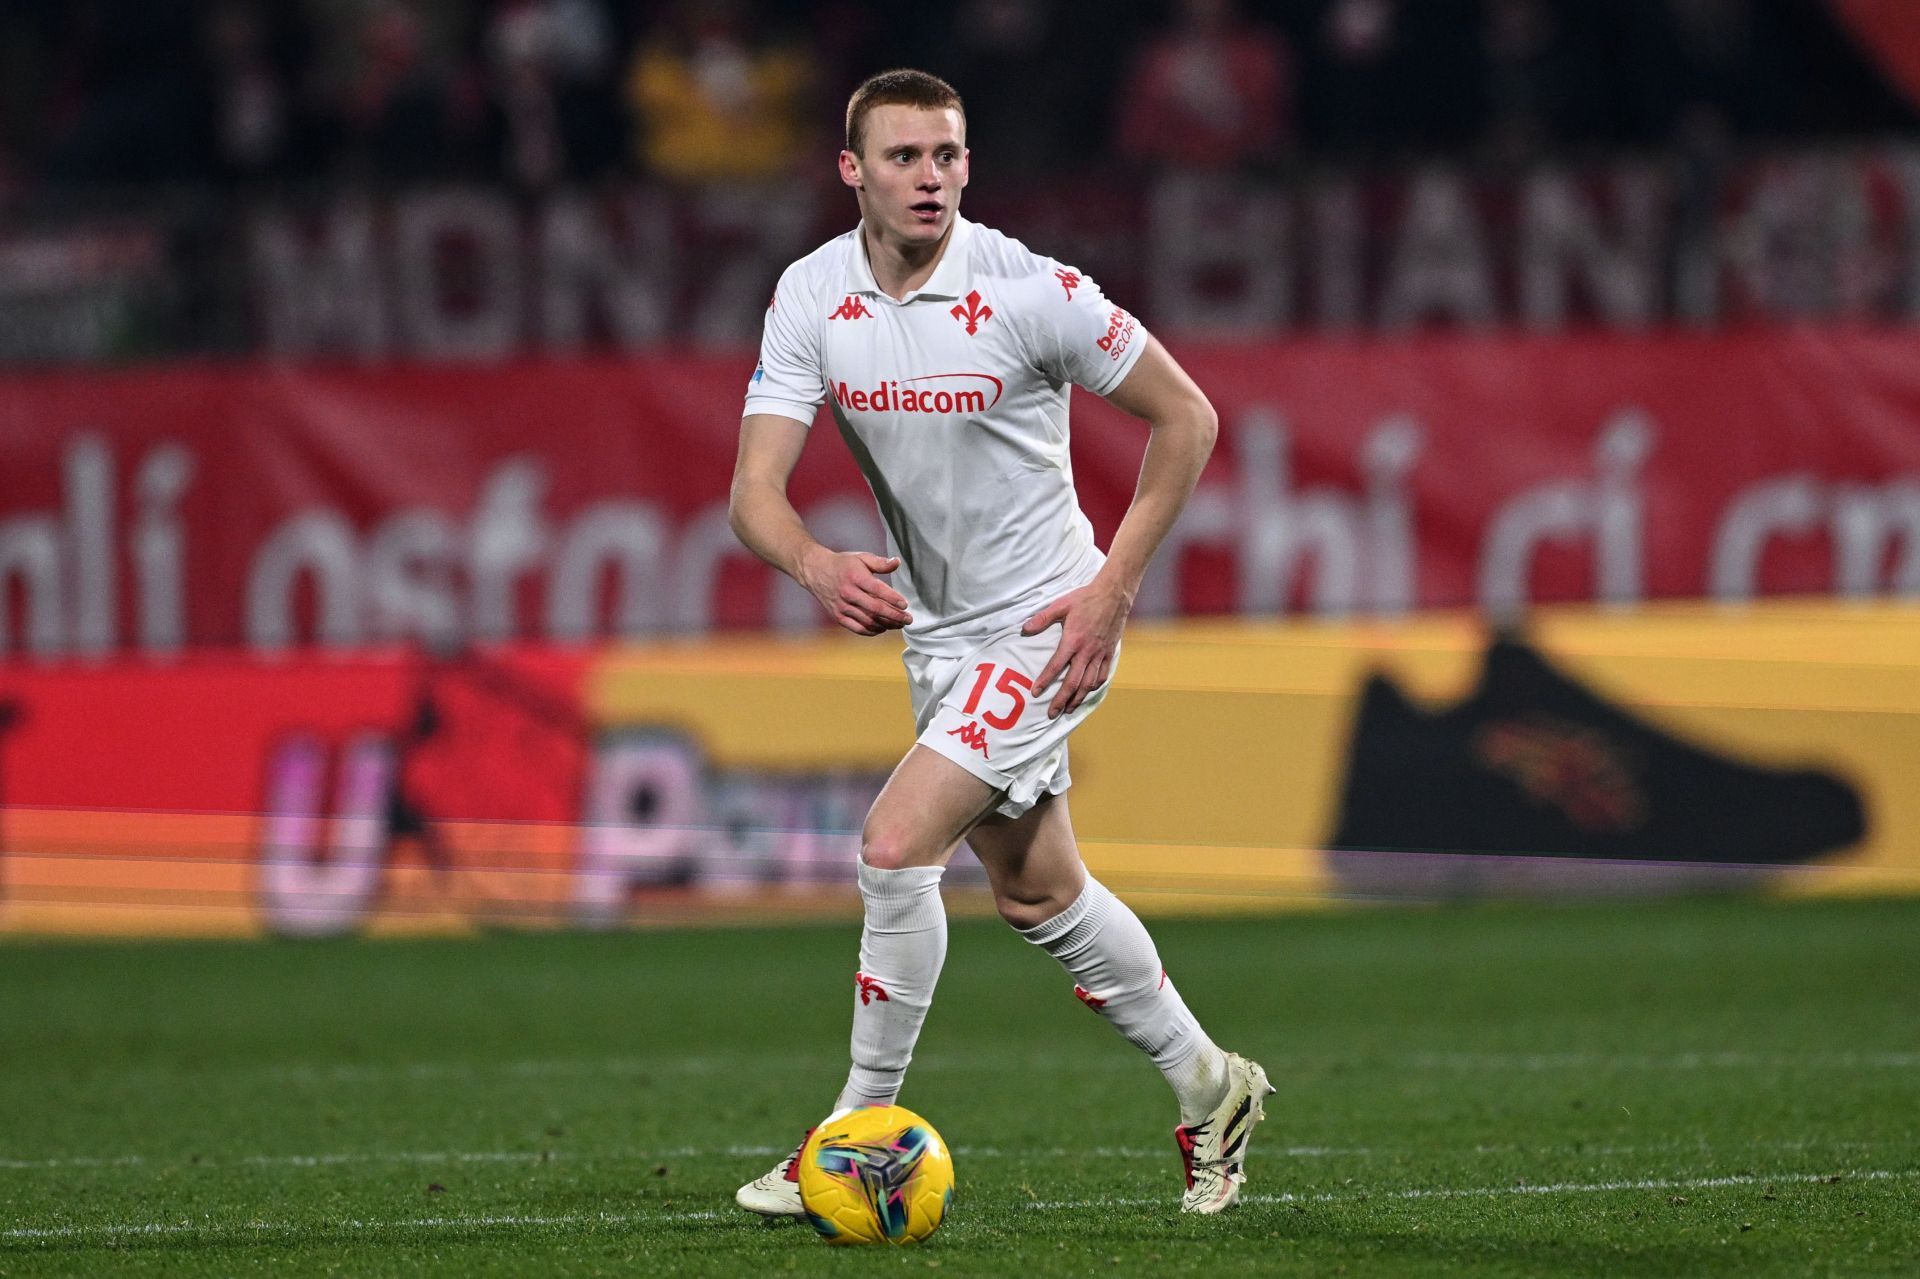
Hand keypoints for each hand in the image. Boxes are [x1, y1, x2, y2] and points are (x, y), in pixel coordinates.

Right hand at [800, 548, 912, 636]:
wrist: (816, 571)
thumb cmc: (843, 564)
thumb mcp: (861, 557)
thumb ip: (880, 562)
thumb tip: (897, 562)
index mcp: (855, 577)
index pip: (877, 590)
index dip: (893, 599)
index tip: (905, 605)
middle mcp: (848, 593)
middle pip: (875, 609)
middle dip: (894, 616)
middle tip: (908, 619)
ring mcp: (842, 606)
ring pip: (867, 621)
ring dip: (886, 625)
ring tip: (899, 624)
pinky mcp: (838, 616)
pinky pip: (857, 628)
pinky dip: (871, 631)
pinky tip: (882, 628)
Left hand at [1021, 575, 1130, 717]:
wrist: (1114, 594)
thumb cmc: (1086, 598)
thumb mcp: (1061, 605)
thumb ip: (1042, 618)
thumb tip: (1025, 628)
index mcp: (1073, 641)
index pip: (1056, 667)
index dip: (1045, 681)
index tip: (1035, 692)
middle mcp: (1087, 652)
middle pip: (1073, 683)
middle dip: (1061, 700)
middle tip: (1052, 713)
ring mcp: (1100, 653)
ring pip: (1089, 683)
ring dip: (1078, 698)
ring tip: (1069, 709)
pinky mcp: (1109, 652)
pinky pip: (1102, 674)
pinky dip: (1094, 686)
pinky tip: (1088, 691)